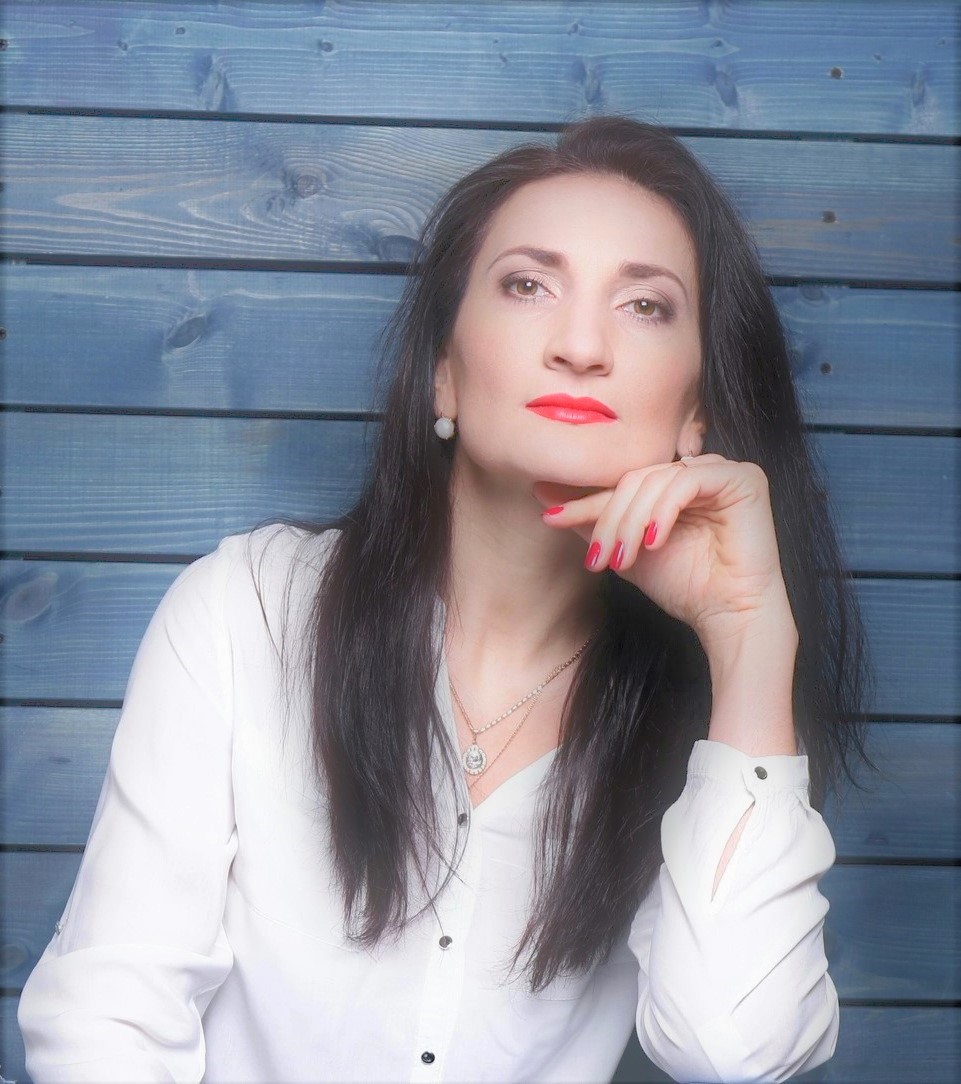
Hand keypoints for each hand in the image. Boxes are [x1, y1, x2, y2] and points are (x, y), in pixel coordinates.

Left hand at [534, 454, 797, 654]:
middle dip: (609, 519)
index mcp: (673, 482)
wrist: (728, 617)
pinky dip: (663, 512)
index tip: (552, 518)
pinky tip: (654, 543)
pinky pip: (687, 482)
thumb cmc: (685, 586)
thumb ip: (593, 520)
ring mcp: (722, 470)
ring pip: (655, 480)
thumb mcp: (625, 550)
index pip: (622, 483)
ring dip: (631, 522)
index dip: (586, 501)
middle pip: (636, 479)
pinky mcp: (743, 478)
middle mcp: (698, 470)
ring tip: (623, 559)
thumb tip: (543, 495)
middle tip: (597, 558)